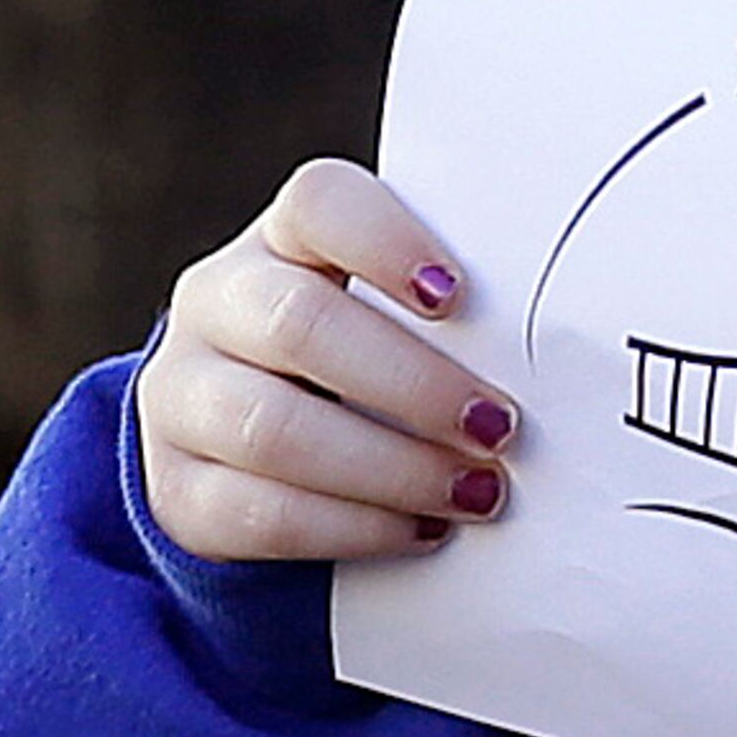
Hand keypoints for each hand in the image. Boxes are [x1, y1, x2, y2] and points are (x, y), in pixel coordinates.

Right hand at [133, 159, 513, 564]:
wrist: (251, 462)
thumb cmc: (364, 378)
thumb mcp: (394, 329)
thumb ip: (451, 328)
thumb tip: (558, 364)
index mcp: (282, 243)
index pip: (319, 205)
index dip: (385, 243)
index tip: (457, 297)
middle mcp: (217, 304)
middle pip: (298, 325)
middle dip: (412, 384)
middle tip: (498, 429)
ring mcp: (183, 396)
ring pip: (273, 430)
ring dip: (392, 468)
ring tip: (476, 492)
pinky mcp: (178, 490)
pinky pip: (261, 513)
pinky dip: (355, 527)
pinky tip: (422, 531)